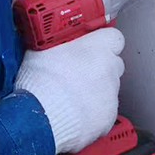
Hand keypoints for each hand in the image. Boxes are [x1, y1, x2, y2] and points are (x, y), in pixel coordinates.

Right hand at [14, 28, 124, 153]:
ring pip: (109, 89)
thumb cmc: (40, 82)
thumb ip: (61, 43)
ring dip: (96, 91)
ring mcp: (111, 93)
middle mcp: (109, 68)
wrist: (41, 117)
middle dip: (100, 69)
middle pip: (113, 64)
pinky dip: (94, 113)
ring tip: (72, 98)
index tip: (93, 48)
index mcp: (98, 46)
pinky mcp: (109, 116)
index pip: (114, 37)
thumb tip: (57, 42)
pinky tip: (76, 113)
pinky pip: (105, 111)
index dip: (103, 44)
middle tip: (80, 74)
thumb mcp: (45, 49)